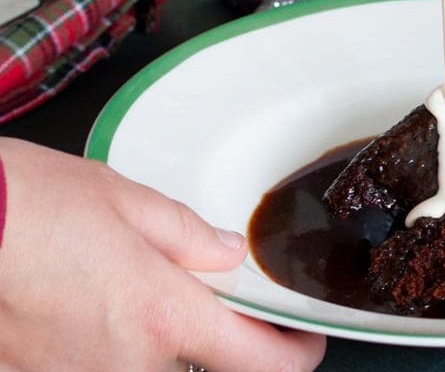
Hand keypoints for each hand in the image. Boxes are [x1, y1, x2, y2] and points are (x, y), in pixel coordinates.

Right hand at [0, 139, 326, 371]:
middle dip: (211, 333)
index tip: (304, 338)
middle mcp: (127, 367)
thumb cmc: (27, 207)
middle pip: (202, 367)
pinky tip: (93, 304)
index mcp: (164, 318)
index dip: (296, 354)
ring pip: (149, 370)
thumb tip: (227, 254)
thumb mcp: (128, 201)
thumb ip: (189, 236)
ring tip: (132, 287)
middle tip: (200, 288)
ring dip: (158, 342)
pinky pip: (100, 368)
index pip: (261, 364)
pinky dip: (112, 345)